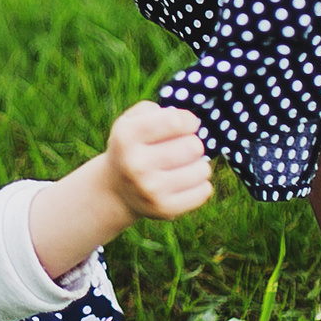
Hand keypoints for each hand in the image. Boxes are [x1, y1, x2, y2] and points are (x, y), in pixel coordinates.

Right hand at [102, 100, 212, 219]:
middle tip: (182, 148)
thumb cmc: (132, 147)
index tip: (186, 125)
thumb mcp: (131, 121)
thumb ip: (156, 110)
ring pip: (203, 169)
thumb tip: (188, 121)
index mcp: (126, 136)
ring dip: (198, 165)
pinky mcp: (164, 209)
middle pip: (194, 146)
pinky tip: (185, 182)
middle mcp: (136, 164)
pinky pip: (204, 191)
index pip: (175, 121)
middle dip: (193, 144)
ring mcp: (150, 189)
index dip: (188, 121)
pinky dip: (200, 184)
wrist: (115, 190)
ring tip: (184, 166)